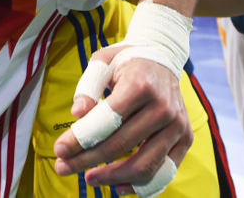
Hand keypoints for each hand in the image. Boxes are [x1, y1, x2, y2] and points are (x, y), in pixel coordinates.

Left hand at [53, 46, 192, 194]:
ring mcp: (177, 125)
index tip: (59, 150)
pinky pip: (164, 172)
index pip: (107, 120)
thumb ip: (88, 86)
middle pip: (121, 145)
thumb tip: (77, 114)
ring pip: (143, 165)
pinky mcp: (185, 139)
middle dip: (87, 160)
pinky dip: (141, 185)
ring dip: (112, 177)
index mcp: (140, 85)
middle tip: (63, 167)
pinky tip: (118, 187)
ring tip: (89, 178)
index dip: (81, 139)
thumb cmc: (126, 63)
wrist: (163, 59)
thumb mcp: (103, 62)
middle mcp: (163, 107)